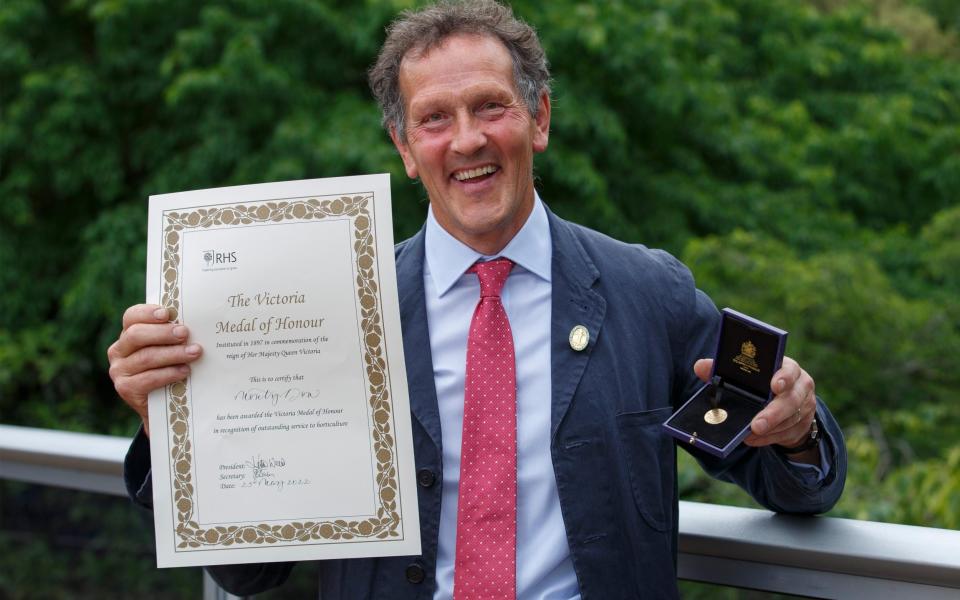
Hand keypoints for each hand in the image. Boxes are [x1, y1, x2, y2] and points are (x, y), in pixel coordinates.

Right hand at [107, 304, 202, 436]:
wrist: (163, 406)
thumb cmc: (170, 368)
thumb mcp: (168, 349)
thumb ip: (173, 335)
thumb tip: (198, 321)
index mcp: (128, 335)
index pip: (132, 317)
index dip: (147, 313)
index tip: (167, 313)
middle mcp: (119, 351)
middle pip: (137, 335)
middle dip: (163, 333)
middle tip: (185, 333)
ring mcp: (119, 370)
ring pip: (146, 357)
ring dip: (173, 354)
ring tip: (194, 352)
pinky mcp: (125, 388)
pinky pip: (148, 378)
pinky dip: (168, 373)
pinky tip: (184, 371)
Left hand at [693, 356, 815, 448]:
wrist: (786, 402)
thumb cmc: (762, 384)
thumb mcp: (749, 375)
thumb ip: (726, 370)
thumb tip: (700, 366)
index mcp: (787, 368)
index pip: (789, 370)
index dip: (784, 377)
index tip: (774, 386)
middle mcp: (801, 386)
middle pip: (791, 400)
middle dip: (773, 414)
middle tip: (756, 425)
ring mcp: (805, 406)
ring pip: (790, 420)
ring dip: (769, 430)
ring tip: (750, 434)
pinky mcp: (803, 424)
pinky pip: (787, 433)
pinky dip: (769, 438)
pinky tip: (752, 439)